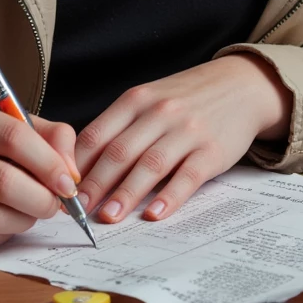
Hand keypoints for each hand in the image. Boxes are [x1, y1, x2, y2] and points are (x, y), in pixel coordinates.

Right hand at [0, 99, 78, 251]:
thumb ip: (36, 133)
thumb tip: (73, 166)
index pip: (13, 137)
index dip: (49, 163)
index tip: (69, 181)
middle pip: (4, 182)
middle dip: (42, 199)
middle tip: (55, 204)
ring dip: (24, 221)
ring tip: (30, 213)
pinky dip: (0, 236)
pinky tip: (3, 224)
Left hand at [73, 54, 290, 224]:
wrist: (240, 85)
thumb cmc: (186, 98)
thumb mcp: (149, 100)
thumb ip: (119, 127)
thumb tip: (81, 166)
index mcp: (136, 100)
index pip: (97, 135)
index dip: (75, 165)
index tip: (62, 189)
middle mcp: (159, 112)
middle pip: (119, 152)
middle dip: (95, 184)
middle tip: (77, 210)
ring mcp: (187, 131)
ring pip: (150, 165)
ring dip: (126, 194)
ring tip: (108, 217)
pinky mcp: (212, 151)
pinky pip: (187, 176)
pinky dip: (169, 197)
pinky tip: (154, 214)